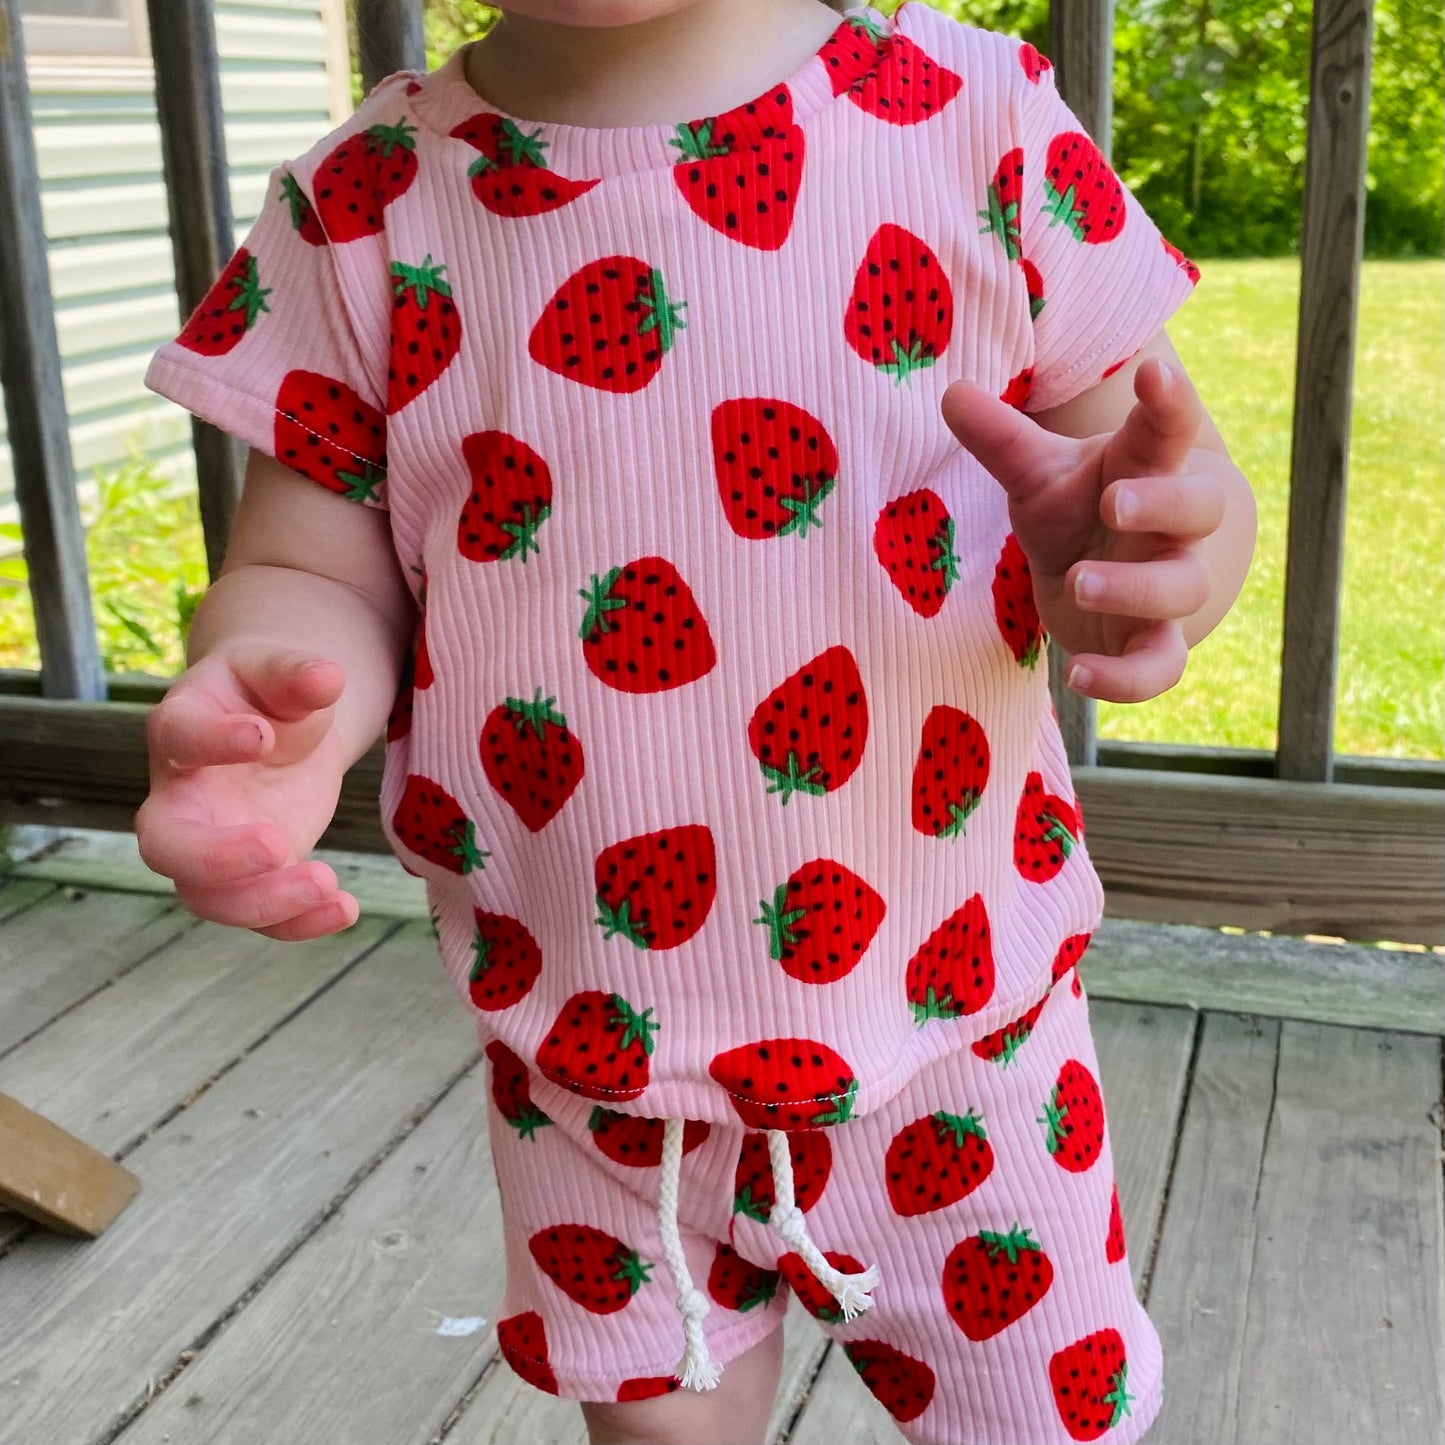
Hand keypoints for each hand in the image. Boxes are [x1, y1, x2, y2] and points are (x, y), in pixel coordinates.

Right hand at [136, 648, 358, 939]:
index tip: (261, 736)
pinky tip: (346, 909)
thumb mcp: (283, 671)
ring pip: (208, 896)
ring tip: (328, 884)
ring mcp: (210, 845)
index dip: (211, 741)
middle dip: (214, 857)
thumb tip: (327, 677)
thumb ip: (297, 674)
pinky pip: (259, 915)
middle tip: (277, 846)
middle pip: (166, 844)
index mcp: (180, 729)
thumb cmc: (269, 694)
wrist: (280, 727)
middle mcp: (180, 797)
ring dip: (265, 902)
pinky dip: (299, 923)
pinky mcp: (250, 876)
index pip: (178, 738)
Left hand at [942, 359, 1224, 702]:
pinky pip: (1159, 667)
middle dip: (1164, 504)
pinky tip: (1077, 675)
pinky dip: (1123, 679)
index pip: (1170, 427)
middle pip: (1199, 506)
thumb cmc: (1076, 510)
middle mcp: (1172, 527)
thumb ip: (999, 439)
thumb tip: (951, 392)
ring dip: (1133, 588)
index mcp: (1146, 468)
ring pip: (1182, 587)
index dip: (1170, 400)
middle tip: (1116, 503)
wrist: (1102, 581)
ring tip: (1079, 582)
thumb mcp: (1036, 474)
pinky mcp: (1153, 643)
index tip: (1155, 371)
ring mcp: (1170, 585)